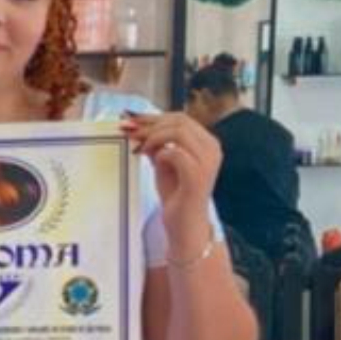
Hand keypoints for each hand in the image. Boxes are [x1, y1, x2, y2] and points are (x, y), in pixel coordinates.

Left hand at [122, 113, 221, 246]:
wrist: (184, 222)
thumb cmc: (176, 193)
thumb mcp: (162, 162)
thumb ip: (155, 143)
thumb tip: (134, 125)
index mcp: (207, 142)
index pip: (180, 118)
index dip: (152, 117)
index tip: (129, 120)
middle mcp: (212, 148)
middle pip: (179, 121)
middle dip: (149, 124)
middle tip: (129, 133)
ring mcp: (207, 161)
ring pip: (178, 132)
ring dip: (153, 137)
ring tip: (140, 149)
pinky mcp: (197, 175)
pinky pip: (175, 153)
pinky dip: (159, 154)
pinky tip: (152, 162)